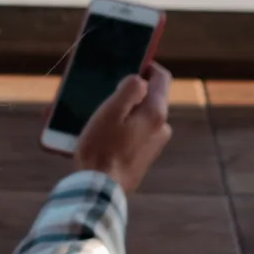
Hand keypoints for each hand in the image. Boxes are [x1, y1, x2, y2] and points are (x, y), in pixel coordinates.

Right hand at [75, 63, 173, 192]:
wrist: (100, 190)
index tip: (129, 63)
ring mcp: (153, 145)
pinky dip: (118, 130)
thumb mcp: (111, 111)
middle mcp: (161, 128)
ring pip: (138, 118)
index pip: (161, 78)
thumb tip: (138, 80)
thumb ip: (129, 89)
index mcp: (156, 113)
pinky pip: (132, 135)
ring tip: (92, 118)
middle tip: (102, 93)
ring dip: (119, 113)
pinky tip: (96, 136)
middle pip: (147, 99)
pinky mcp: (143, 159)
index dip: (146, 66)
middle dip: (126, 94)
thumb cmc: (101, 148)